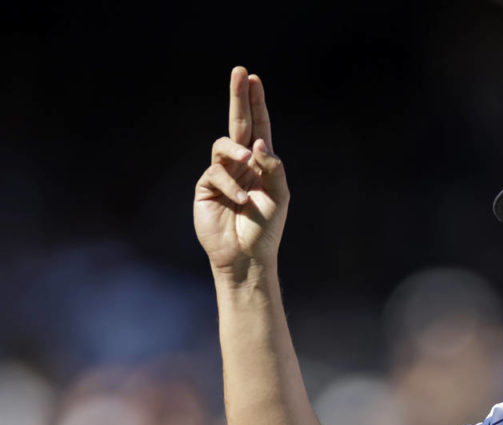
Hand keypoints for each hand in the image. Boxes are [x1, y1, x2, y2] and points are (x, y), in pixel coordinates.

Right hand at [194, 66, 289, 275]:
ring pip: (223, 145)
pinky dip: (230, 184)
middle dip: (239, 98)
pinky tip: (241, 200)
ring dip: (236, 149)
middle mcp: (241, 164)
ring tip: (248, 160)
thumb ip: (274, 168)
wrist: (247, 257)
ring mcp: (222, 174)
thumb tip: (259, 142)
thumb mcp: (279, 196)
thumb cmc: (266, 229)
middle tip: (239, 73)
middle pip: (238, 124)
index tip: (254, 79)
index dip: (256, 104)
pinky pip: (216, 173)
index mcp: (262, 163)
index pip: (259, 127)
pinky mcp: (207, 187)